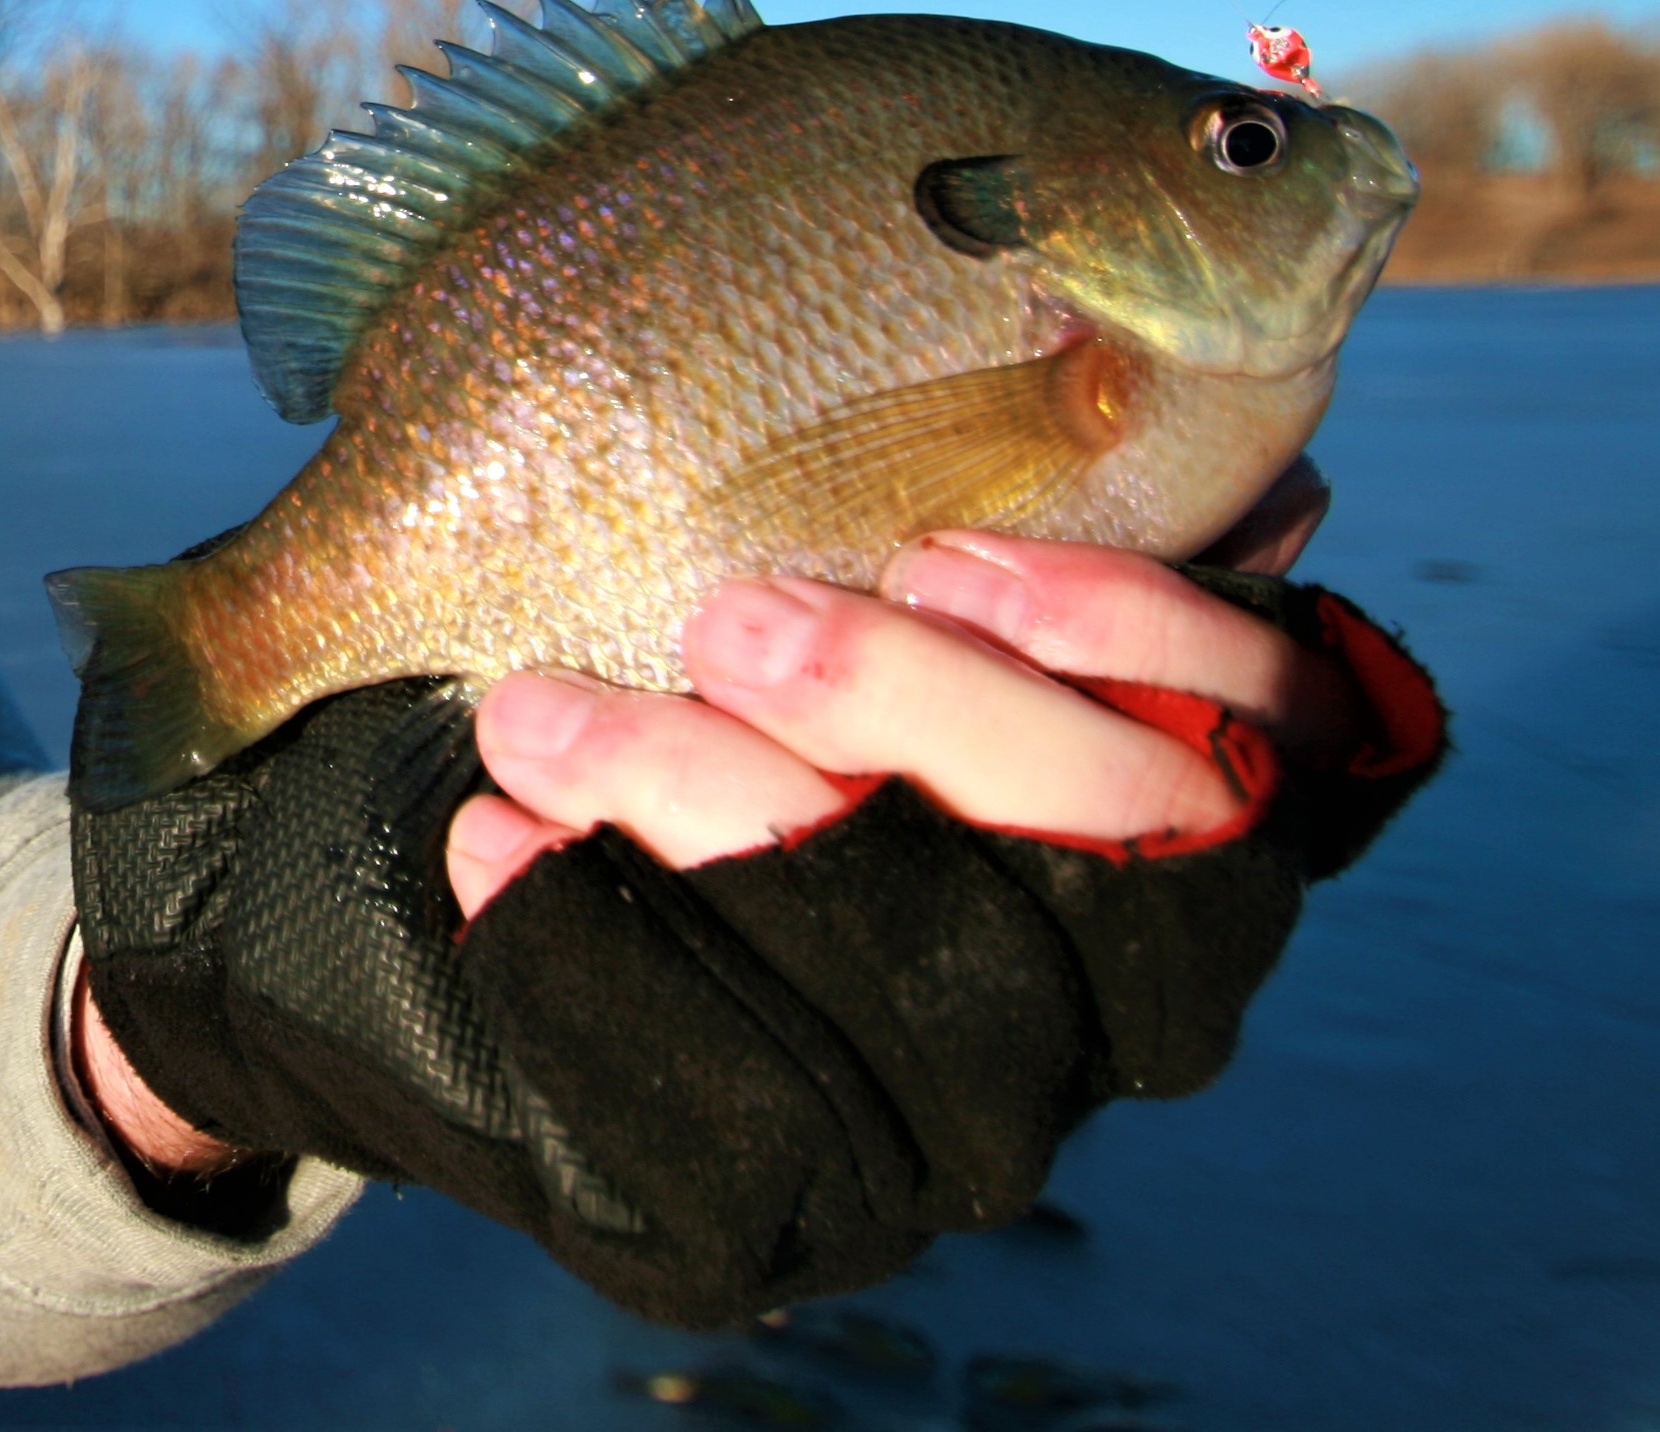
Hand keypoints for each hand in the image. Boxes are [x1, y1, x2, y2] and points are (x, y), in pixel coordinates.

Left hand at [65, 455, 1445, 1322]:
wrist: (377, 874)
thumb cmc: (627, 649)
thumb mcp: (798, 546)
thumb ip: (990, 502)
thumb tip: (1218, 450)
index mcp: (1152, 825)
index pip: (1283, 750)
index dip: (1160, 640)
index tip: (955, 545)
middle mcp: (1088, 998)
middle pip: (1111, 863)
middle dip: (910, 713)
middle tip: (728, 610)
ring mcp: (941, 1125)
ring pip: (905, 978)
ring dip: (706, 809)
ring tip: (531, 707)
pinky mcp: (773, 1209)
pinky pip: (720, 1104)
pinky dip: (591, 946)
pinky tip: (496, 839)